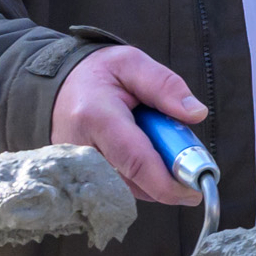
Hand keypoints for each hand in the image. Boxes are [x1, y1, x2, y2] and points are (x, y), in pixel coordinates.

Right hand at [51, 44, 211, 207]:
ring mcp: (77, 167)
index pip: (136, 162)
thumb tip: (196, 114)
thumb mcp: (132, 63)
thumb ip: (165, 85)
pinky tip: (143, 151)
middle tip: (186, 158)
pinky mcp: (79, 176)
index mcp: (96, 117)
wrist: (59, 84)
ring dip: (154, 176)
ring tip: (157, 141)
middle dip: (167, 178)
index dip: (168, 183)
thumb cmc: (98, 73)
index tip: (195, 191)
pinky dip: (139, 176)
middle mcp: (82, 150)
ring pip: (128, 188)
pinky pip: (118, 186)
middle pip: (135, 182)